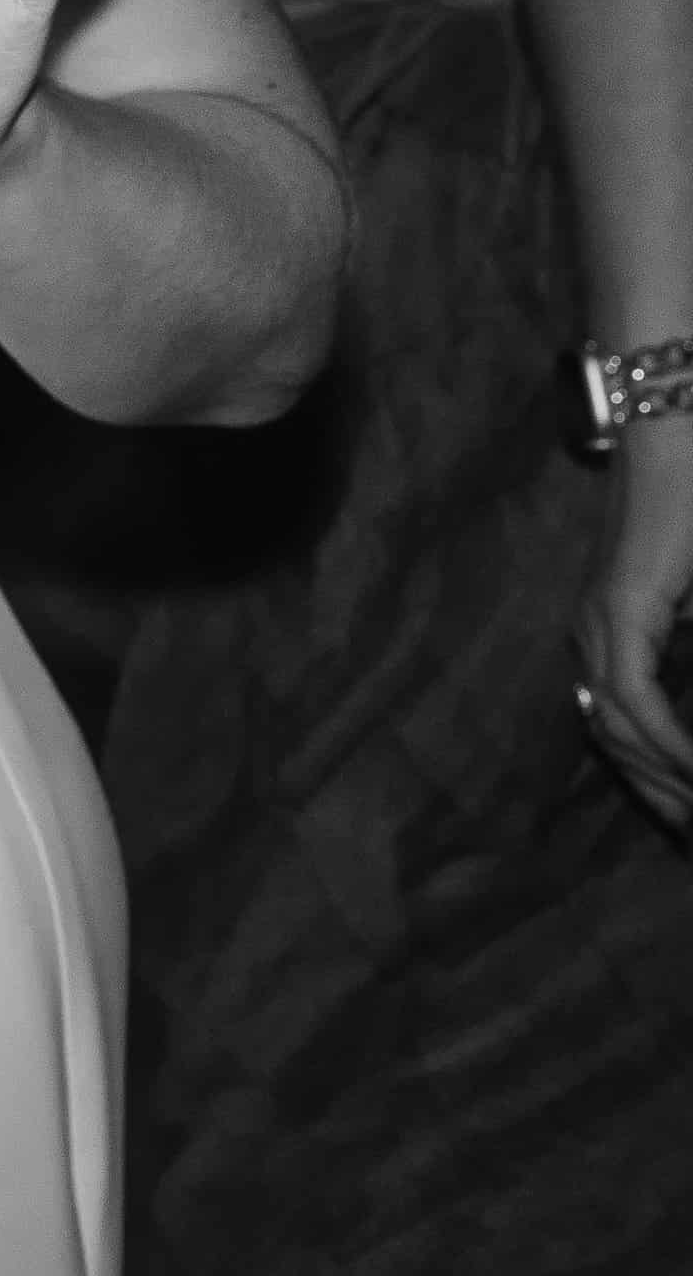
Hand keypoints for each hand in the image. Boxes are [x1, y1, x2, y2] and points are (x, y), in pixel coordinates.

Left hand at [585, 418, 692, 839]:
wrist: (681, 449)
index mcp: (612, 640)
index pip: (626, 734)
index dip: (659, 786)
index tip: (689, 825)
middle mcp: (593, 640)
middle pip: (618, 745)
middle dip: (664, 798)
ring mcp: (599, 626)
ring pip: (622, 730)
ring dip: (668, 779)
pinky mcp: (619, 611)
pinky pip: (635, 697)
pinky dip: (668, 739)